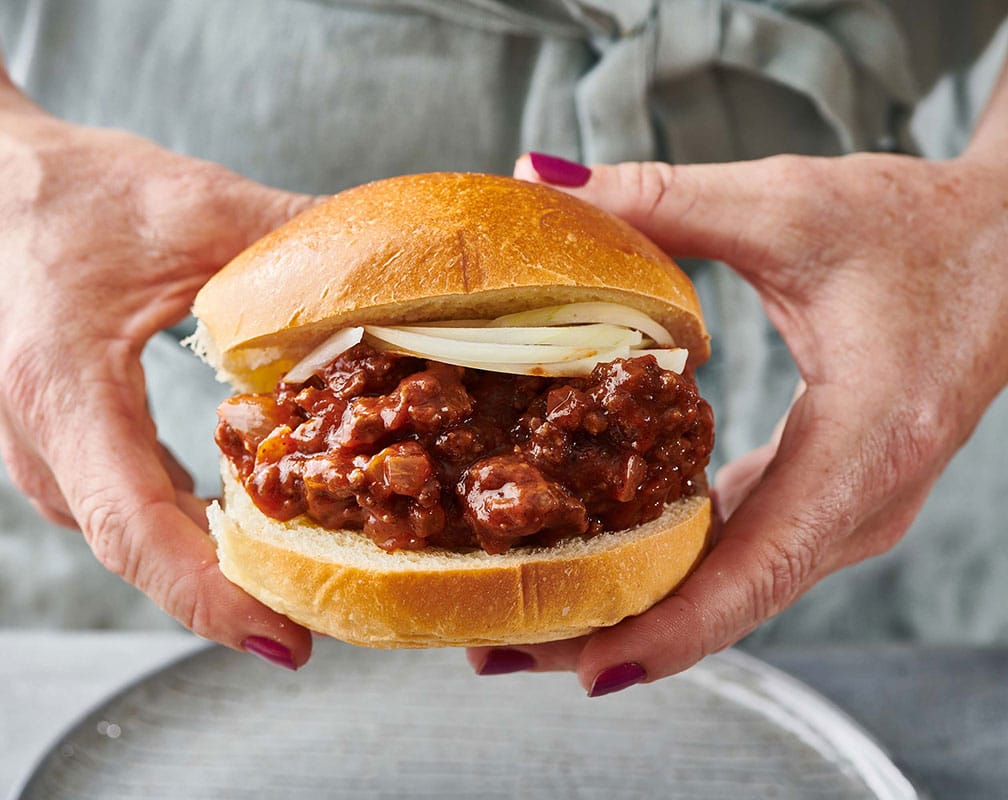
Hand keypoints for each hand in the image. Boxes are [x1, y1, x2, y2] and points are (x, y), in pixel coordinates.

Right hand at [0, 112, 317, 666]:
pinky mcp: (65, 452)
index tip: (288, 639)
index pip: (136, 529)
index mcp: (63, 393)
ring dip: (222, 563)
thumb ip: (295, 241)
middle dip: (243, 592)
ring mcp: (48, 458)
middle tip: (342, 612)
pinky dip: (196, 527)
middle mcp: (45, 447)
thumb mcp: (191, 205)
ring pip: (142, 540)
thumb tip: (398, 269)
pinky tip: (255, 520)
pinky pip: (134, 512)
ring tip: (315, 575)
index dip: (213, 597)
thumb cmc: (56, 195)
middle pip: (148, 553)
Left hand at [468, 150, 1007, 692]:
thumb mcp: (788, 206)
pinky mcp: (826, 497)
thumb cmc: (919, 231)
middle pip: (727, 600)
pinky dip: (665, 569)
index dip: (674, 628)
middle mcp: (861, 504)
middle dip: (613, 630)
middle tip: (494, 650)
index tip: (589, 669)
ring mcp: (846, 510)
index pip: (763, 568)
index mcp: (866, 446)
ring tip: (518, 625)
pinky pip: (739, 553)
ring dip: (629, 609)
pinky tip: (589, 565)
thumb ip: (662, 199)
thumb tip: (539, 181)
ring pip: (729, 588)